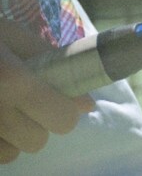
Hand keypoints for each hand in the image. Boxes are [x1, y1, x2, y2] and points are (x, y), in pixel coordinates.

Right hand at [0, 20, 94, 163]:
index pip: (61, 119)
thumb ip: (55, 64)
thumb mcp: (13, 35)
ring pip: (12, 153)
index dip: (64, 110)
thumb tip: (86, 102)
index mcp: (12, 79)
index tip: (58, 99)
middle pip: (37, 141)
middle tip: (26, 103)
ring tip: (2, 108)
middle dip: (38, 123)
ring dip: (13, 136)